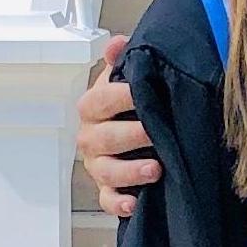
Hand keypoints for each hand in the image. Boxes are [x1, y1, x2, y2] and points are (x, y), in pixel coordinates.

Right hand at [79, 33, 157, 219]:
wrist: (133, 133)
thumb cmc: (128, 105)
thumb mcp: (126, 78)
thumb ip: (122, 61)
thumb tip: (118, 42)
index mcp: (92, 108)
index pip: (99, 100)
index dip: (118, 96)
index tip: (140, 92)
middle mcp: (91, 138)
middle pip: (102, 138)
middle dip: (129, 136)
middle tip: (153, 132)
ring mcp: (98, 166)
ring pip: (106, 171)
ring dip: (129, 171)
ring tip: (155, 169)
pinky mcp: (108, 190)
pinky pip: (108, 201)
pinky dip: (119, 204)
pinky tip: (134, 204)